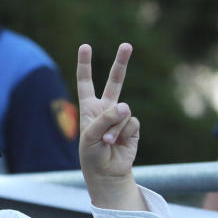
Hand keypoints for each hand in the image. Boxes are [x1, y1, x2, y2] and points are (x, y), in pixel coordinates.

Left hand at [76, 43, 145, 209]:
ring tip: (106, 142)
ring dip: (114, 128)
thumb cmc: (91, 154)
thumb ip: (106, 119)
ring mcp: (120, 117)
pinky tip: (119, 143)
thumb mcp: (91, 136)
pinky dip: (124, 133)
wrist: (106, 172)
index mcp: (89, 107)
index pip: (86, 82)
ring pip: (123, 111)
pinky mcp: (132, 127)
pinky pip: (131, 123)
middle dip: (121, 63)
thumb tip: (127, 106)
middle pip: (114, 81)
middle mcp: (106, 108)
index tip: (85, 46)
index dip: (85, 65)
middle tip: (127, 45)